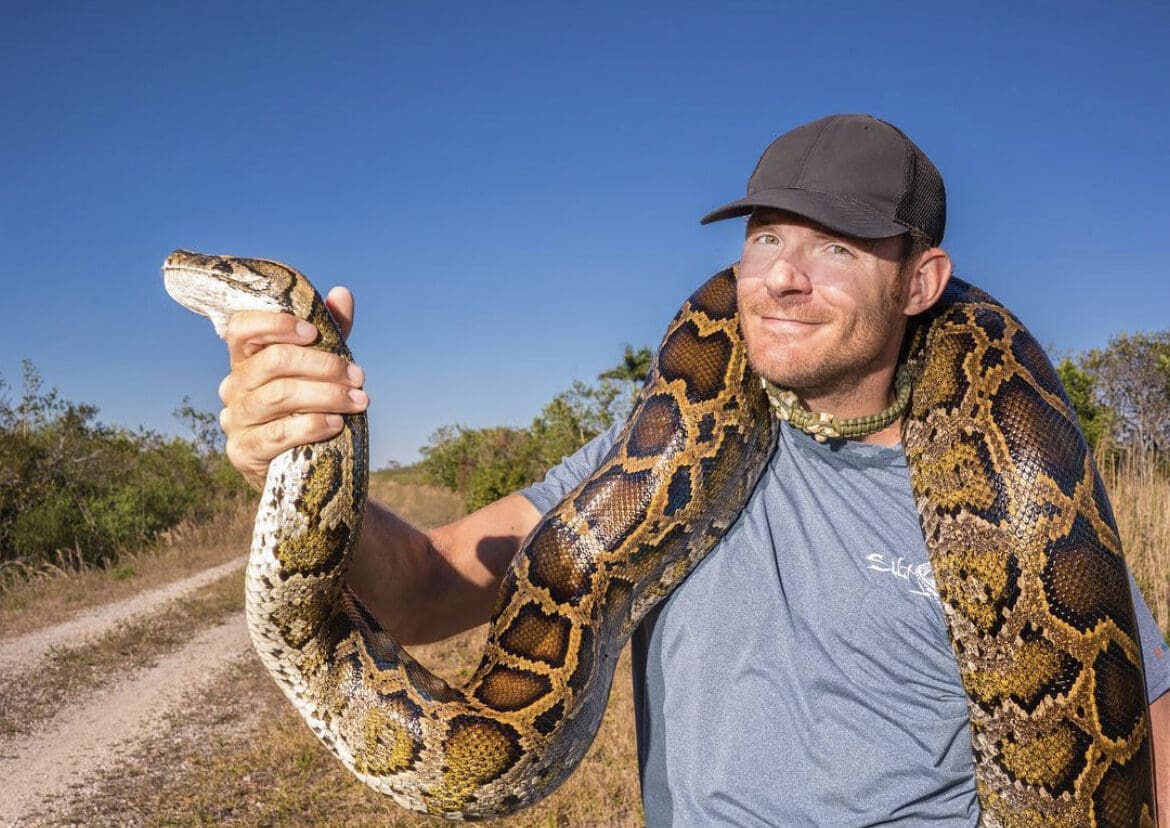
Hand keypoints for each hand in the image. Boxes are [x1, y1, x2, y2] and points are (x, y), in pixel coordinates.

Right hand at [217, 286, 367, 489]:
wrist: (306, 467)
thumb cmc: (311, 408)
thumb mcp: (323, 370)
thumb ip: (331, 333)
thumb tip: (342, 294)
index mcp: (247, 359)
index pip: (242, 328)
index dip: (276, 325)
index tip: (314, 333)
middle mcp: (233, 386)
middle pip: (273, 362)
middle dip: (323, 366)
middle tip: (359, 376)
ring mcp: (234, 420)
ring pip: (279, 396)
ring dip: (326, 395)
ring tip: (359, 400)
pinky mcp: (243, 452)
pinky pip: (277, 434)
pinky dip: (312, 425)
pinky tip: (336, 424)